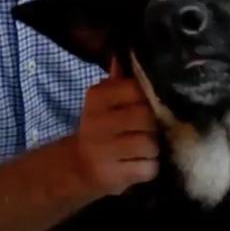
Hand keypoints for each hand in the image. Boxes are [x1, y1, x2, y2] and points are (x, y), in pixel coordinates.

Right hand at [72, 57, 159, 196]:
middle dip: (153, 126)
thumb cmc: (100, 129)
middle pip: (146, 117)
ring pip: (150, 144)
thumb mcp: (104, 103)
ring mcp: (103, 150)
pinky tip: (138, 165)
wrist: (77, 167)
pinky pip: (148, 168)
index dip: (148, 99)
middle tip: (147, 131)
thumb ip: (119, 82)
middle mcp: (97, 122)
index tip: (145, 107)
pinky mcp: (112, 176)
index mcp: (97, 98)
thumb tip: (125, 54)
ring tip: (142, 149)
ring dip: (152, 149)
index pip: (136, 89)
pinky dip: (149, 168)